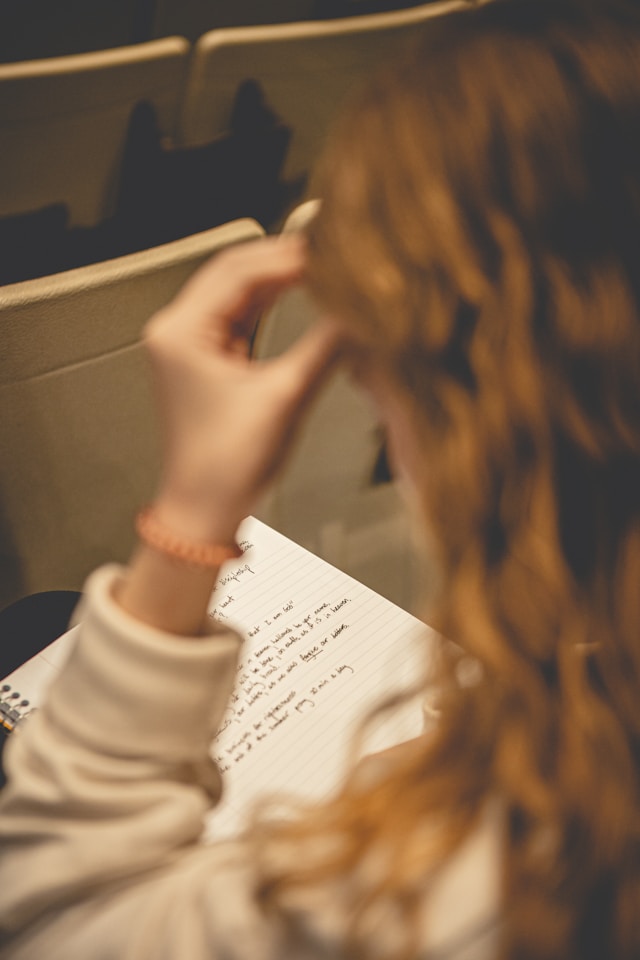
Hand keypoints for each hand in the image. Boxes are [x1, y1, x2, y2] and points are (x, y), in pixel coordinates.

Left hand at [143, 235, 340, 544]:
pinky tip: (303, 293)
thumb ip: (327, 346)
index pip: (240, 270)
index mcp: (181, 331)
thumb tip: (360, 314)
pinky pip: (243, 317)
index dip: (290, 256)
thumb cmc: (226, 466)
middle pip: (236, 272)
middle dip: (286, 260)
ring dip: (281, 279)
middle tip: (332, 254)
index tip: (331, 251)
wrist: (206, 511)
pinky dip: (273, 304)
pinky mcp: (208, 360)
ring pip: (241, 292)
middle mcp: (178, 330)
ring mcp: (191, 344)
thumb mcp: (286, 397)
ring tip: (324, 269)